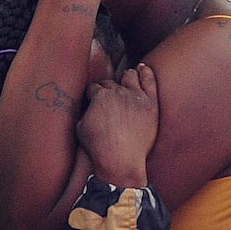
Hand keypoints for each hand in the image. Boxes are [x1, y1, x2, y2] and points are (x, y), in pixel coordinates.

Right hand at [77, 63, 158, 188]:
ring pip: (129, 76)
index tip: (93, 99)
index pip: (94, 88)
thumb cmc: (99, 148)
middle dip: (107, 88)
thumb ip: (84, 113)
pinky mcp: (150, 103)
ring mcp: (136, 96)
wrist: (121, 161)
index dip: (92, 94)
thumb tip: (87, 108)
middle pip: (111, 83)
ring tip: (125, 81)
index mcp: (99, 96)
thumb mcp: (80, 129)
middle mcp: (118, 91)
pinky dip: (145, 72)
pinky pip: (149, 80)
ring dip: (125, 77)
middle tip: (108, 97)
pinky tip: (142, 68)